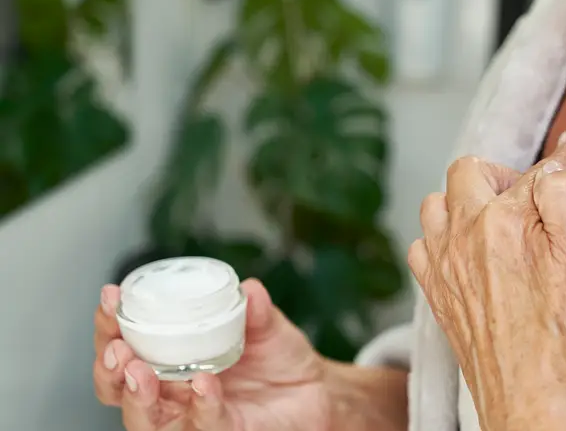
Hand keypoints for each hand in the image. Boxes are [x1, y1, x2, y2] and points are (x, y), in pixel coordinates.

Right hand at [93, 278, 407, 430]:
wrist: (317, 388)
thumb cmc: (280, 358)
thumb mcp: (268, 326)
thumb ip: (257, 310)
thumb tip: (249, 288)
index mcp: (170, 360)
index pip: (124, 348)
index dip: (111, 327)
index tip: (112, 297)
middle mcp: (172, 393)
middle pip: (119, 389)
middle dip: (109, 367)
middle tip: (117, 346)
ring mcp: (193, 417)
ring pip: (148, 420)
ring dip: (137, 396)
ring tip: (139, 370)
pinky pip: (204, 425)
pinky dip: (201, 405)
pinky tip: (202, 383)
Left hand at [408, 130, 565, 430]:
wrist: (535, 397)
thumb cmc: (564, 330)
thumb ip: (565, 191)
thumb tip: (561, 152)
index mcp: (500, 218)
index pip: (532, 170)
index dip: (560, 163)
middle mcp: (461, 236)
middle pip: (467, 172)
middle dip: (500, 174)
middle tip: (531, 202)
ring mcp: (443, 266)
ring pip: (435, 206)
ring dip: (462, 203)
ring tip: (497, 224)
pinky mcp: (437, 296)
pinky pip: (422, 247)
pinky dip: (441, 240)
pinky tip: (468, 256)